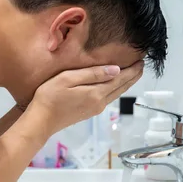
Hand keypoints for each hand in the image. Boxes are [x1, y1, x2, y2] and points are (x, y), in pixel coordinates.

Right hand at [28, 61, 143, 133]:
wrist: (40, 121)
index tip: (141, 60)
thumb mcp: (68, 79)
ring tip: (132, 73)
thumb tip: (116, 70)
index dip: (132, 70)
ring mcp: (95, 109)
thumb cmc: (50, 96)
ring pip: (115, 94)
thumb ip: (91, 74)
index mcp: (96, 93)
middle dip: (132, 76)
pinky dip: (116, 89)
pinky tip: (114, 85)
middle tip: (141, 65)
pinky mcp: (89, 112)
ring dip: (125, 83)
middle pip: (121, 88)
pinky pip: (108, 98)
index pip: (120, 79)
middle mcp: (100, 103)